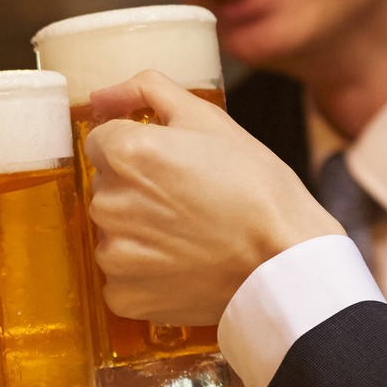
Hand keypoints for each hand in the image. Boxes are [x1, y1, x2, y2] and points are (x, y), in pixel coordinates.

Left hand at [85, 70, 340, 324]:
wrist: (284, 260)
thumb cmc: (254, 186)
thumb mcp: (208, 119)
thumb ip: (147, 90)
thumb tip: (102, 95)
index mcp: (126, 153)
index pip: (102, 142)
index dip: (138, 150)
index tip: (170, 166)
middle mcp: (109, 203)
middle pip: (106, 187)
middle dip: (136, 190)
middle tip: (187, 201)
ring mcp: (114, 254)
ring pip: (111, 232)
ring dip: (137, 232)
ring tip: (187, 235)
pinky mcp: (124, 295)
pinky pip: (119, 278)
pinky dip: (143, 274)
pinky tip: (181, 266)